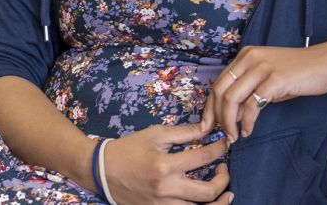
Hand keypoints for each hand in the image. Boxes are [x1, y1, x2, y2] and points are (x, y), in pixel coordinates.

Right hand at [104, 123, 231, 204]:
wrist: (100, 171)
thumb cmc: (128, 149)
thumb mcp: (155, 134)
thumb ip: (184, 132)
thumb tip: (208, 128)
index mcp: (165, 166)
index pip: (204, 158)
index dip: (220, 149)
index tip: (226, 143)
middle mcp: (166, 190)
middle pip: (208, 193)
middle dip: (223, 181)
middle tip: (224, 170)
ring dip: (217, 203)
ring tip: (226, 194)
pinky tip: (205, 202)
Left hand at [201, 41, 326, 141]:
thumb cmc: (300, 72)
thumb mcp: (269, 77)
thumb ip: (249, 91)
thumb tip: (232, 115)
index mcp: (246, 55)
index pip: (218, 83)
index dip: (209, 107)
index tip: (207, 125)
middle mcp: (250, 58)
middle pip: (219, 91)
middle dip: (215, 117)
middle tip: (219, 135)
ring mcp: (262, 68)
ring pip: (231, 99)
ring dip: (229, 123)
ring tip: (234, 136)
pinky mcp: (274, 80)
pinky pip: (252, 106)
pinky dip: (247, 122)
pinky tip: (250, 131)